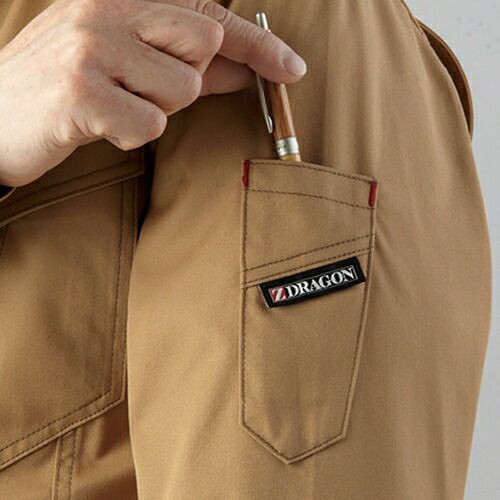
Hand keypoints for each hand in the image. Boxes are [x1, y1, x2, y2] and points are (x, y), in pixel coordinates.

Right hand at [0, 0, 306, 186]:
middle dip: (182, 81)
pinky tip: (97, 124)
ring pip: (181, 91)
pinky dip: (130, 134)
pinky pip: (149, 126)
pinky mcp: (81, 93)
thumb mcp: (131, 66)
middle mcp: (106, 7)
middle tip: (136, 86)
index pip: (211, 15)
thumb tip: (245, 71)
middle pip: (203, 49)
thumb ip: (192, 66)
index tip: (293, 68)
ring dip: (154, 109)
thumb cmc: (71, 88)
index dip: (259, 44)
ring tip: (111, 103)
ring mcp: (92, 47)